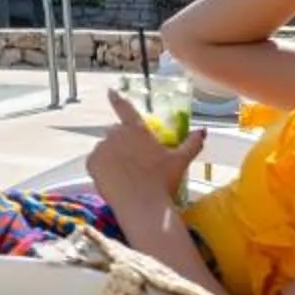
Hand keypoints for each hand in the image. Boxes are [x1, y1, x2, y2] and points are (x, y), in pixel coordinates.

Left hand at [88, 90, 205, 202]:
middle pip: (115, 133)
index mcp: (137, 129)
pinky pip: (95, 162)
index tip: (110, 91)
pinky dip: (101, 168)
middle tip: (134, 161)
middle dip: (122, 142)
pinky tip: (113, 180)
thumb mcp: (181, 161)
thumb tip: (203, 131)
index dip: (117, 99)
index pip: (125, 108)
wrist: (141, 204)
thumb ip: (192, 143)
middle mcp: (116, 134)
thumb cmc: (163, 181)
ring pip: (105, 148)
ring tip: (125, 174)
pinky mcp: (91, 163)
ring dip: (112, 155)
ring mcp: (101, 148)